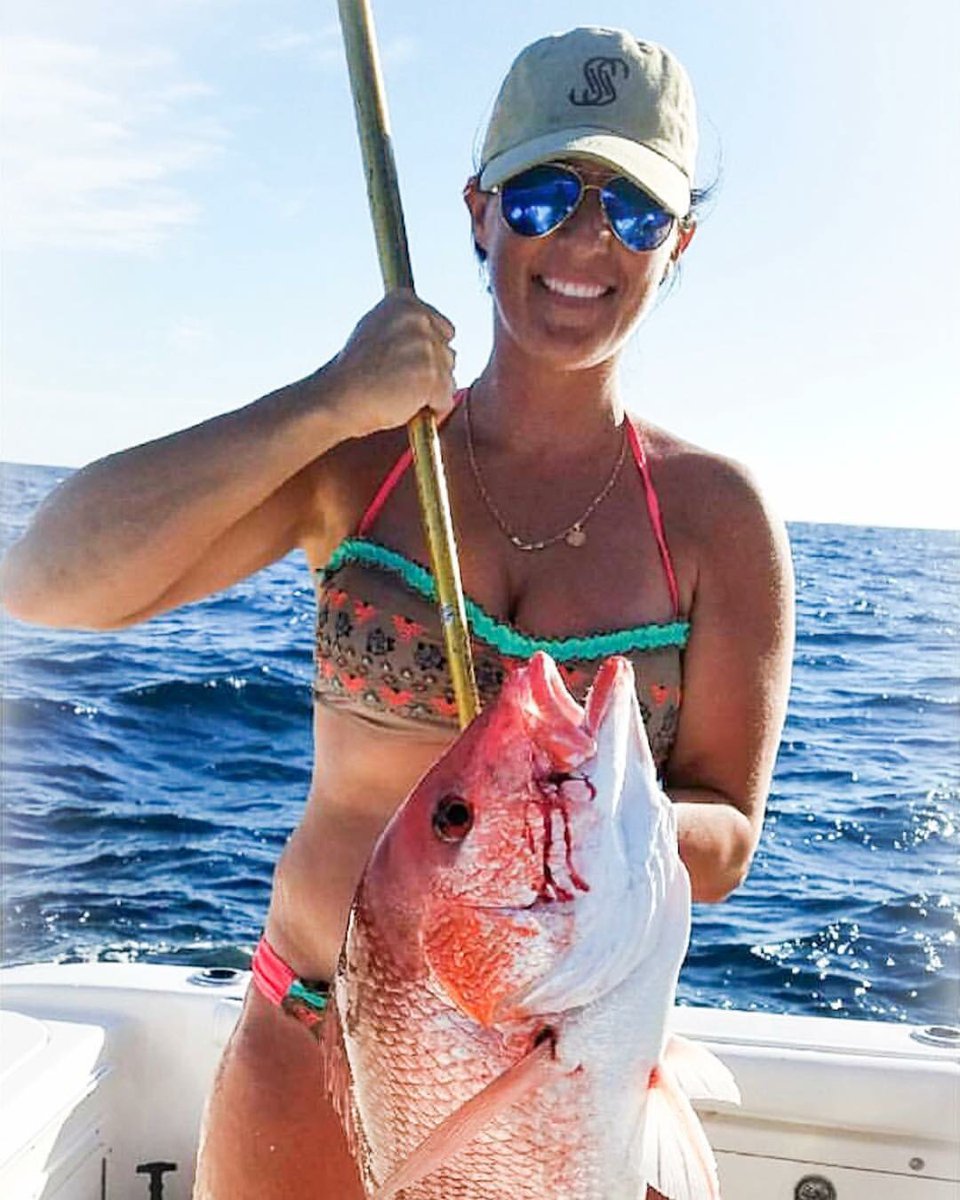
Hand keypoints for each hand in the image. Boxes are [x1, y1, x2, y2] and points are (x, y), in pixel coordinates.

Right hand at [323, 289, 456, 436]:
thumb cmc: (353, 371)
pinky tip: (407, 407)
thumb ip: (405, 325)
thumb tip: (432, 329)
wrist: (337, 397)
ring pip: (448, 377)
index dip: (427, 352)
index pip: (443, 328)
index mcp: (404, 301)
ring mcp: (426, 347)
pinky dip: (431, 410)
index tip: (406, 363)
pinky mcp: (431, 376)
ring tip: (400, 393)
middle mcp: (418, 319)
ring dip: (430, 392)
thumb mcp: (375, 328)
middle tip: (400, 382)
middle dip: (431, 371)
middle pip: (447, 353)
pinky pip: (445, 400)